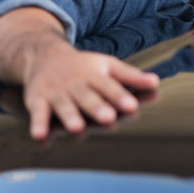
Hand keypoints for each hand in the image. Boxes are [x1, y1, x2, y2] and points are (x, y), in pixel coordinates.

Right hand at [0, 6, 158, 139]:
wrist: (43, 55)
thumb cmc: (83, 67)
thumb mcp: (108, 66)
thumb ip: (131, 77)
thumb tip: (156, 83)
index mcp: (95, 74)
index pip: (109, 86)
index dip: (120, 97)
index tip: (132, 106)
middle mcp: (75, 83)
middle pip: (87, 96)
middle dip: (97, 107)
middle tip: (109, 118)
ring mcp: (56, 92)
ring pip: (64, 105)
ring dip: (69, 116)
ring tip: (77, 129)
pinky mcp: (37, 100)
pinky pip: (38, 114)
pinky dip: (38, 125)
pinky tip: (40, 137)